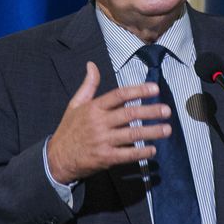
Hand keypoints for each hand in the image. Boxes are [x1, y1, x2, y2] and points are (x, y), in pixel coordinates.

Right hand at [47, 62, 170, 182]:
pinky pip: (126, 155)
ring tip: (167, 129)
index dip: (138, 90)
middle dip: (150, 112)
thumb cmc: (69, 129)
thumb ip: (88, 86)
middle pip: (129, 115)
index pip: (119, 95)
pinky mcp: (105, 158)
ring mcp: (102, 141)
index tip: (155, 88)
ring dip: (151, 132)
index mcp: (94, 108)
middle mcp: (99, 123)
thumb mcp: (75, 105)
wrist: (56, 159)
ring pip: (131, 135)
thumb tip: (91, 65)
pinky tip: (152, 150)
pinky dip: (140, 153)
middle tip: (167, 110)